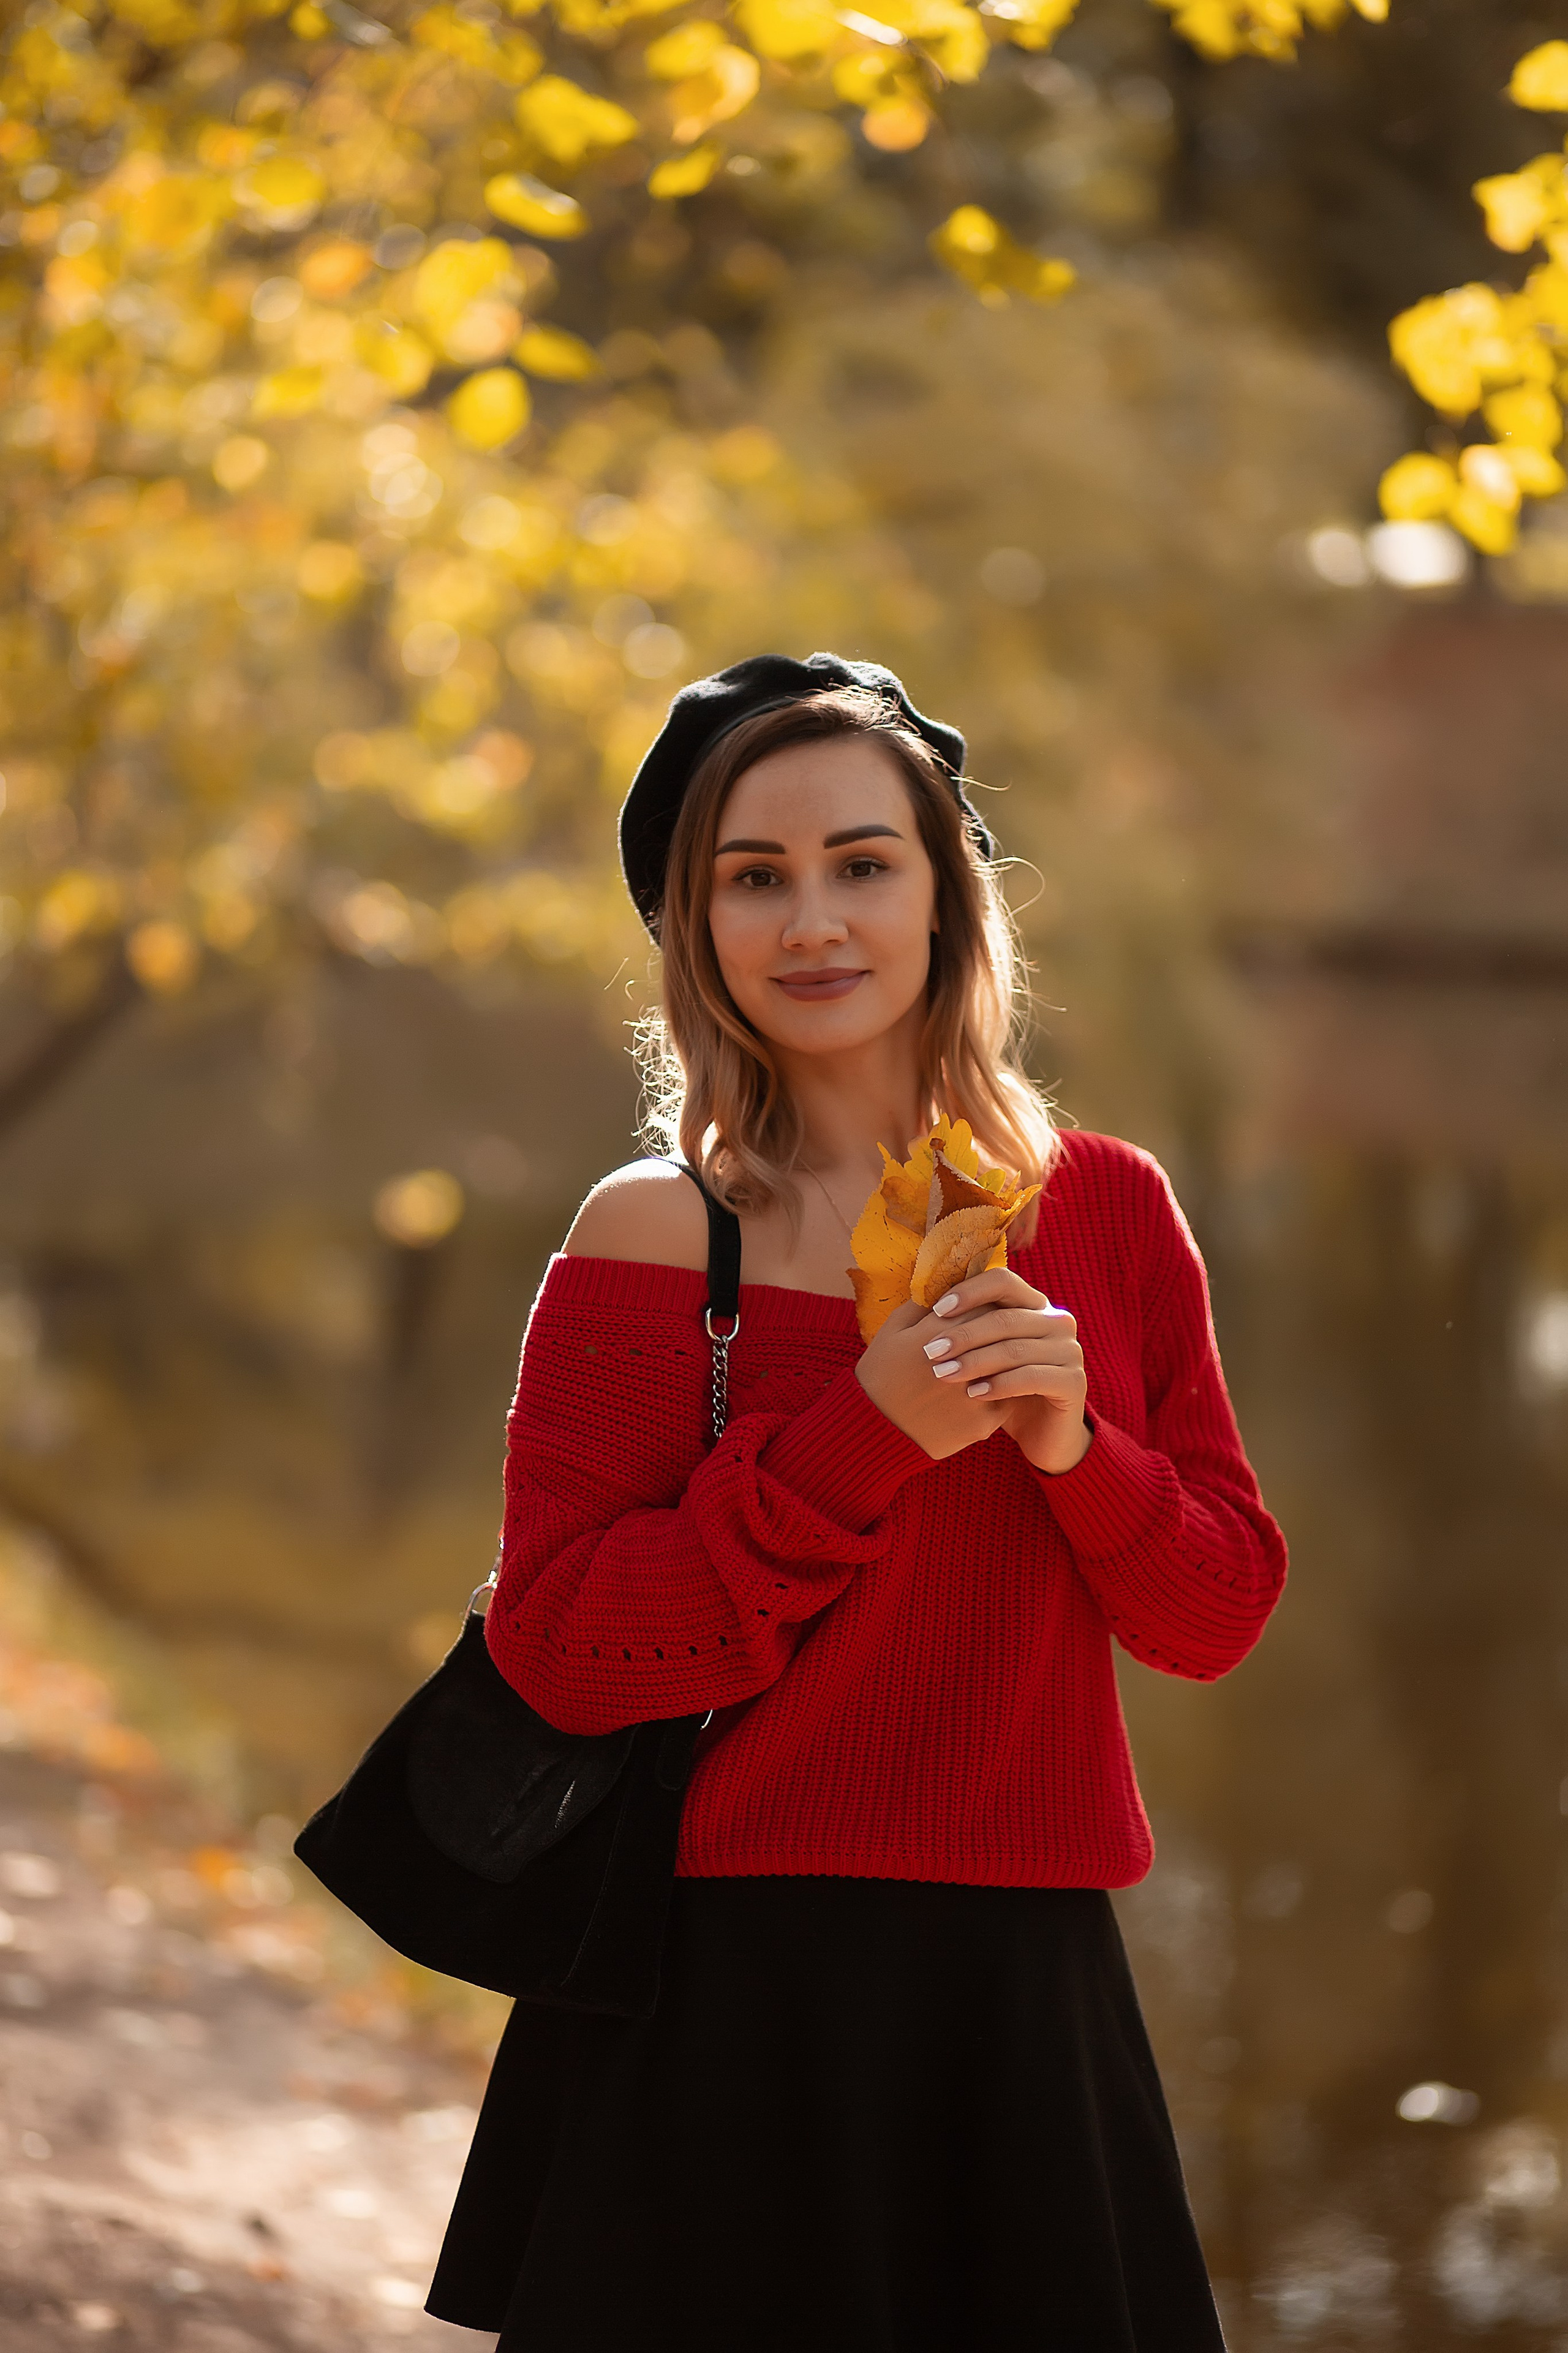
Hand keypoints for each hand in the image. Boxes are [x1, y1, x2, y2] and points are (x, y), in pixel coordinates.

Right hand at [856, 1298, 1012, 1461]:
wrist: (877, 1433)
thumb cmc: (881, 1376)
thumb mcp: (891, 1331)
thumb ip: (921, 1303)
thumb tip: (951, 1280)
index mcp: (933, 1336)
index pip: (979, 1303)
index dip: (981, 1301)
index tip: (978, 1305)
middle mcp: (958, 1364)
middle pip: (997, 1331)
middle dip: (996, 1326)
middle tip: (990, 1328)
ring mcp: (974, 1394)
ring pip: (1008, 1362)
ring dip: (1005, 1355)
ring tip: (994, 1353)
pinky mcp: (984, 1420)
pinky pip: (1009, 1393)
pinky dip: (1004, 1386)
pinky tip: (993, 1383)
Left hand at [913, 1268, 1090, 1475]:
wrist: (1042, 1433)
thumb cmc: (1004, 1387)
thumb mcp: (985, 1352)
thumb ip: (968, 1324)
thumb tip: (923, 1300)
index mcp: (1035, 1305)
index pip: (1003, 1281)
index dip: (969, 1291)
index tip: (935, 1311)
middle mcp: (1057, 1322)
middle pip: (1005, 1317)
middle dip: (963, 1334)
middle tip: (930, 1351)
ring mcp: (1070, 1351)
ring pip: (1015, 1349)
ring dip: (975, 1360)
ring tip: (943, 1373)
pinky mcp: (1074, 1383)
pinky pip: (1031, 1377)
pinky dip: (999, 1384)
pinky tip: (973, 1394)